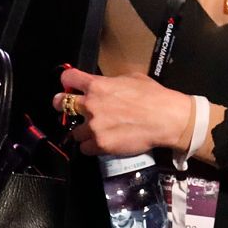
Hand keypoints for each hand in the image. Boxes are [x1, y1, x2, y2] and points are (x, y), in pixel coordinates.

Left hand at [54, 65, 192, 156]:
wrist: (166, 119)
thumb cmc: (154, 96)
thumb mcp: (131, 78)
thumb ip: (111, 82)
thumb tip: (104, 84)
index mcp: (97, 85)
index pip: (68, 79)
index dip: (67, 82)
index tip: (70, 86)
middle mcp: (91, 105)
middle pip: (60, 103)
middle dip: (62, 105)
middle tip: (70, 109)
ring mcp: (94, 126)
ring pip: (73, 131)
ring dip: (82, 131)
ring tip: (96, 131)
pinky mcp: (100, 144)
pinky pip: (84, 148)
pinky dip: (91, 146)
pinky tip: (102, 142)